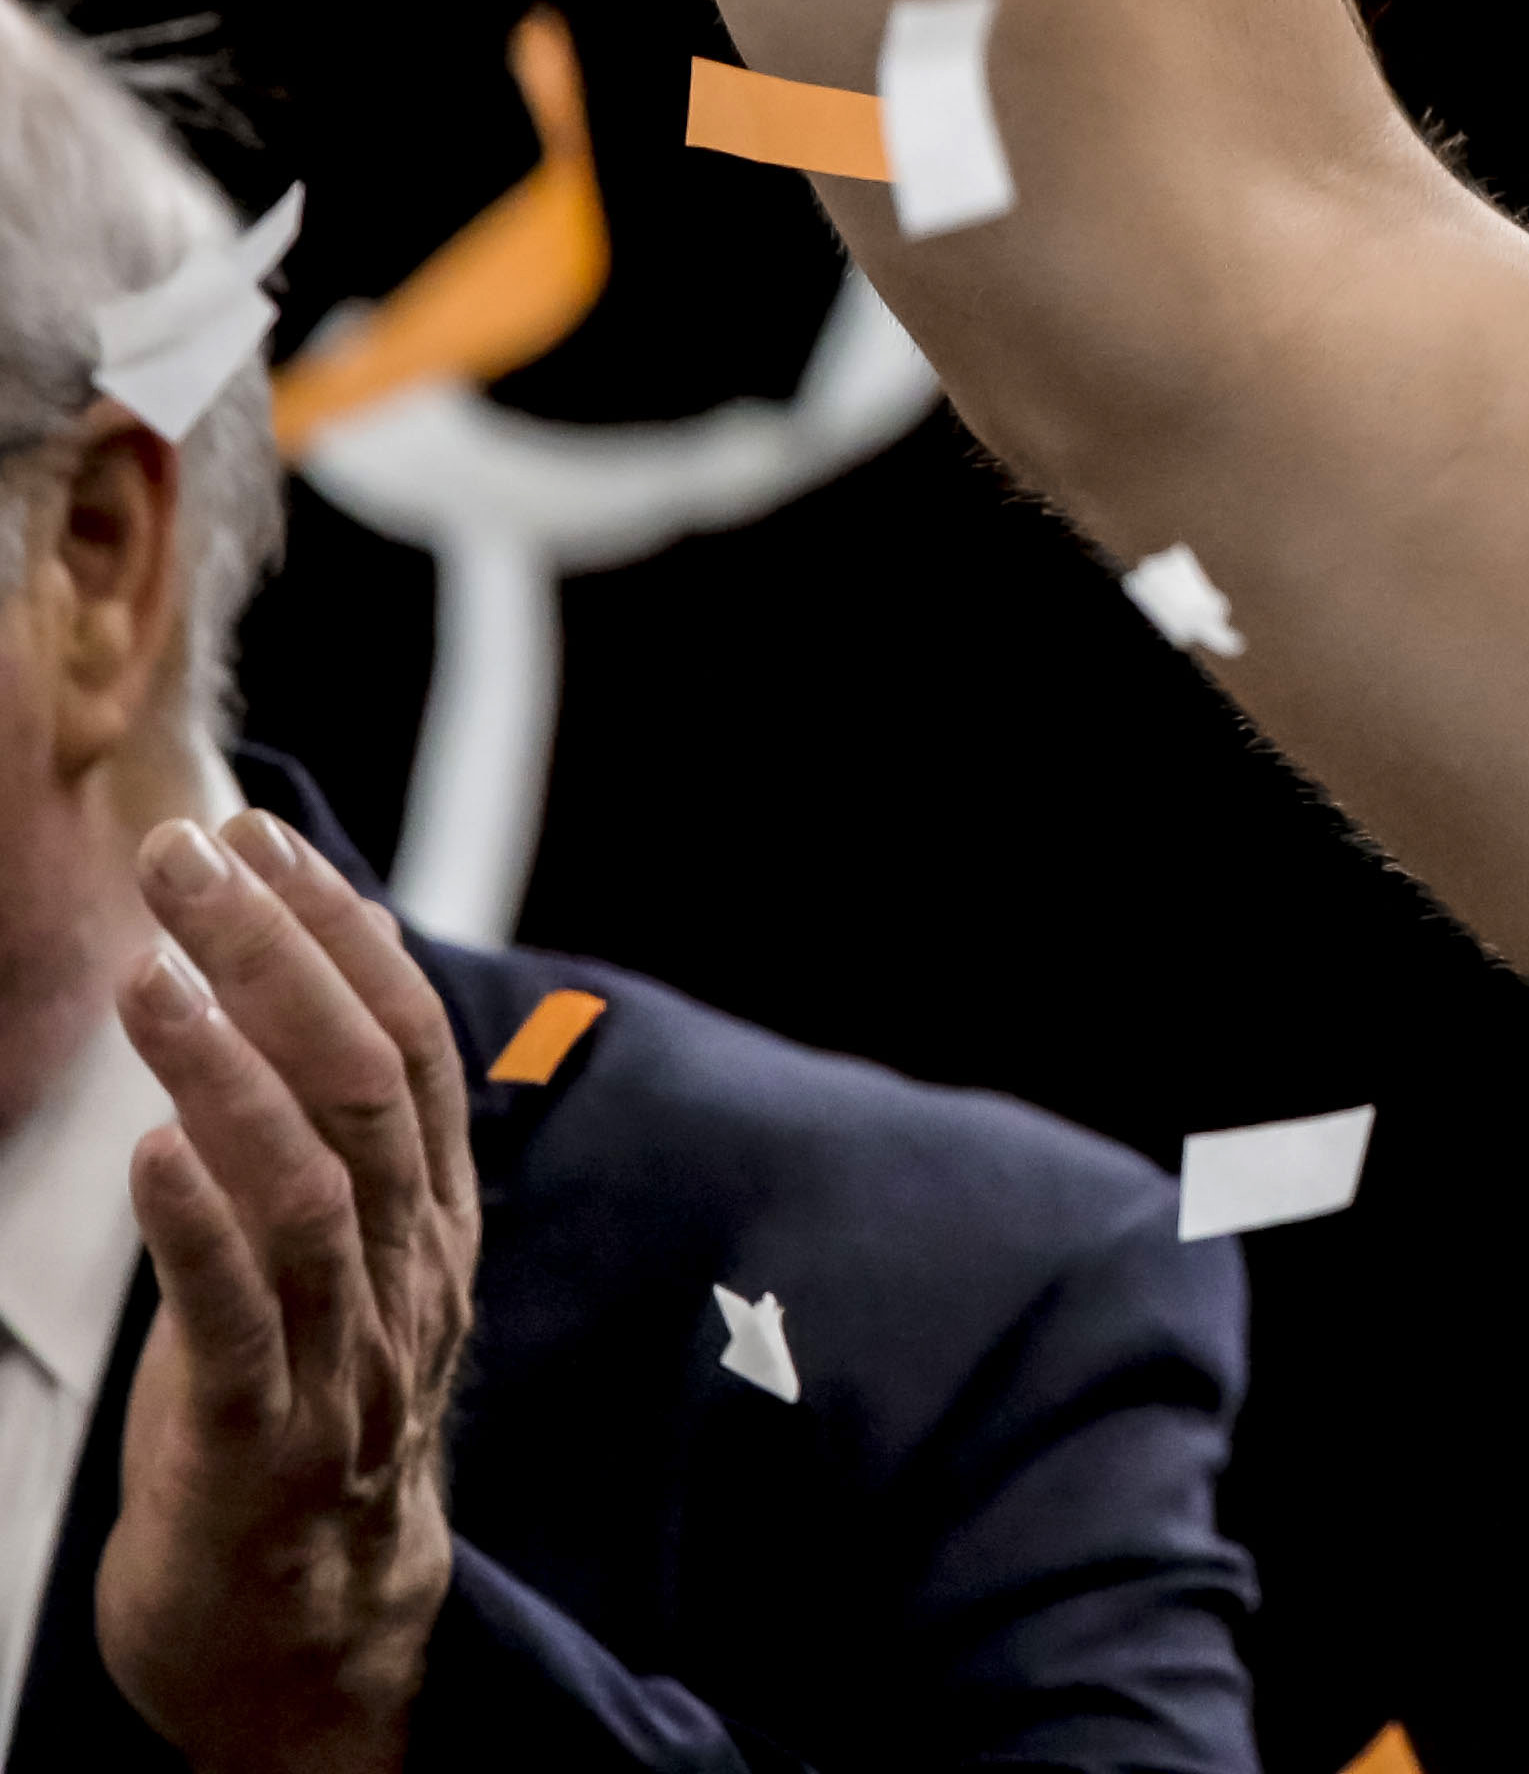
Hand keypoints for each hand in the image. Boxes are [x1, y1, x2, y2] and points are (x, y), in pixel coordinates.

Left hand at [93, 811, 475, 1773]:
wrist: (310, 1638)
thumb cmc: (296, 1426)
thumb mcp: (333, 1274)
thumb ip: (323, 1153)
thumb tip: (278, 994)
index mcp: (431, 1225)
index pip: (404, 1044)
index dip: (342, 933)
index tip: (264, 840)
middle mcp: (408, 1278)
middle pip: (360, 1090)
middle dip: (276, 959)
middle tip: (188, 860)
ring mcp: (345, 1365)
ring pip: (312, 1189)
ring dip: (230, 1070)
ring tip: (153, 976)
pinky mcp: (262, 1451)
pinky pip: (243, 1328)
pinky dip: (201, 1230)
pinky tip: (150, 1151)